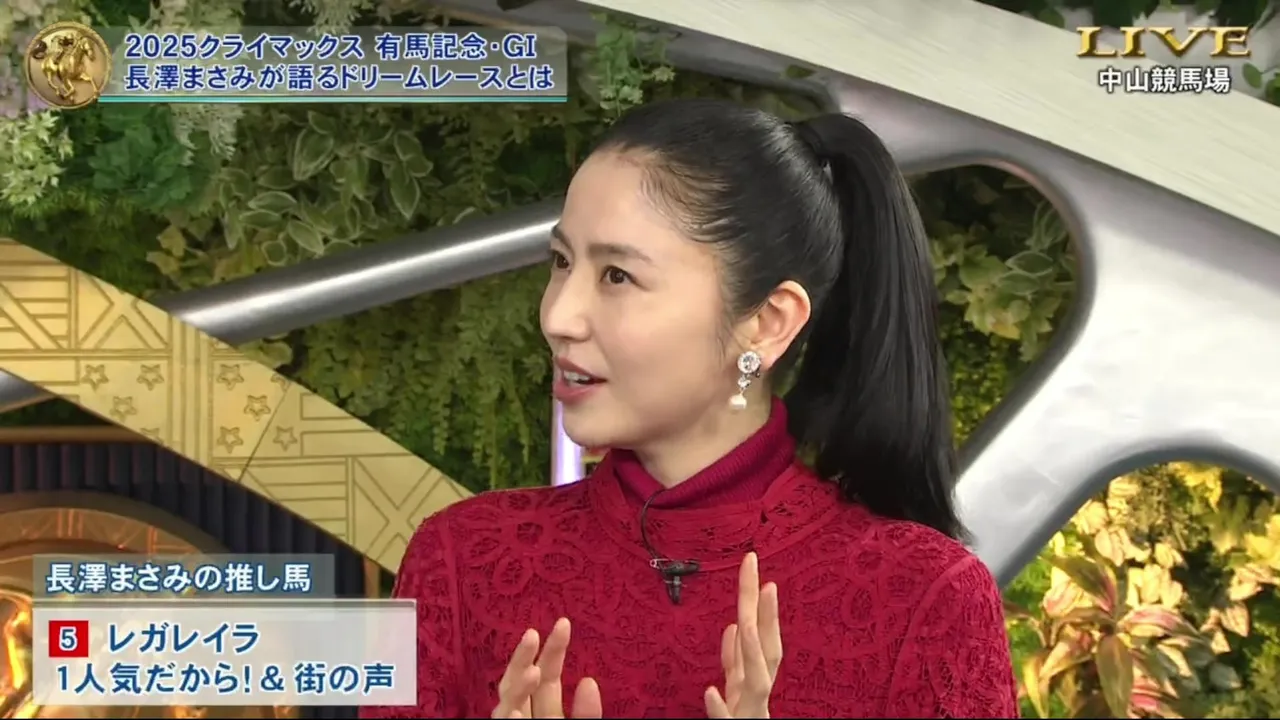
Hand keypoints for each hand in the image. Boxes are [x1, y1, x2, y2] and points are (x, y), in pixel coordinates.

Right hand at [492, 617, 602, 717]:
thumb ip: (587, 713)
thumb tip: (588, 681)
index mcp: (548, 711)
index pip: (548, 674)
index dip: (554, 649)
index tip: (564, 623)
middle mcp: (527, 716)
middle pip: (519, 682)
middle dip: (524, 658)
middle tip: (532, 633)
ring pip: (507, 704)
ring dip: (517, 687)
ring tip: (533, 672)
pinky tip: (515, 713)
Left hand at [705, 552, 781, 717]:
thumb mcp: (734, 688)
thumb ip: (734, 659)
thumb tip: (733, 624)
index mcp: (752, 680)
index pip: (760, 635)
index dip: (760, 602)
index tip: (754, 565)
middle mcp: (756, 694)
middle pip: (766, 651)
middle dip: (766, 616)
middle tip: (764, 580)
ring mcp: (747, 714)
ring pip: (756, 683)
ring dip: (751, 653)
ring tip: (743, 623)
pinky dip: (719, 707)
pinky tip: (708, 692)